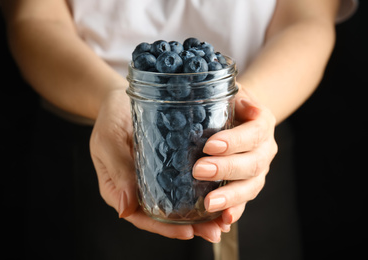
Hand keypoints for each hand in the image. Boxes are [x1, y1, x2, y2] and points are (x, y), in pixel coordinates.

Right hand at [89, 90, 225, 242]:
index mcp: (122, 188)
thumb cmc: (110, 118)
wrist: (121, 98)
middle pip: (166, 214)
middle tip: (216, 230)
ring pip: (180, 201)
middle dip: (192, 225)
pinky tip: (223, 189)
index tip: (187, 232)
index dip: (164, 228)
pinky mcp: (171, 162)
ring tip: (226, 218)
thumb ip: (118, 170)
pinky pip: (187, 179)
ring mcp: (158, 175)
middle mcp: (142, 187)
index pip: (142, 216)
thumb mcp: (109, 141)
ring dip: (203, 211)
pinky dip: (205, 187)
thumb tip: (125, 209)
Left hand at [192, 84, 277, 226]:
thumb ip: (218, 90)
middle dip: (226, 169)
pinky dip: (235, 211)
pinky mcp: (248, 185)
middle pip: (253, 163)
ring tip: (209, 204)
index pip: (253, 133)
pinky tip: (223, 221)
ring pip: (252, 187)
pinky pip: (245, 201)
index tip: (209, 145)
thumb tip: (202, 92)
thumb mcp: (226, 90)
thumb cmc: (228, 101)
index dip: (234, 141)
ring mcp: (259, 170)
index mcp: (261, 122)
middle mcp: (265, 148)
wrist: (242, 115)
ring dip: (231, 197)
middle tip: (199, 170)